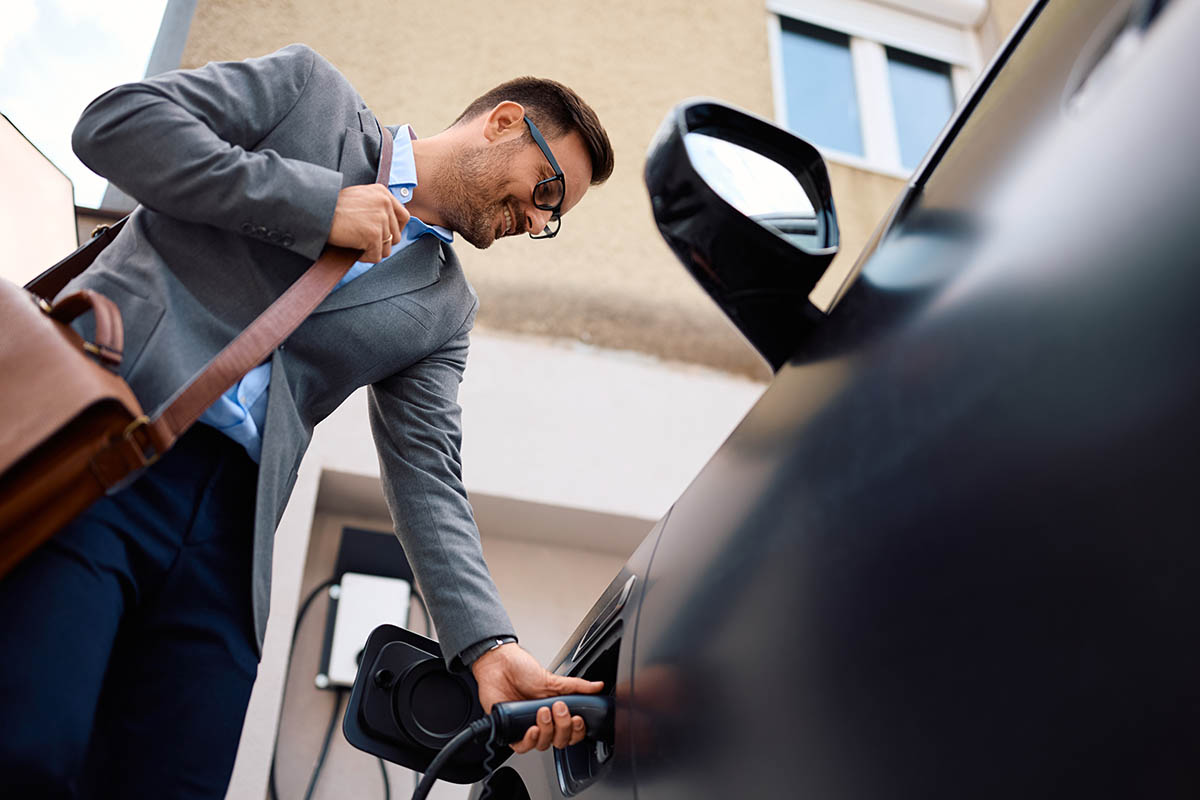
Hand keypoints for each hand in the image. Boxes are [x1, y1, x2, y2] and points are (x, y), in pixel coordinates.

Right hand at [327, 183, 408, 261]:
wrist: (318, 211)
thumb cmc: (332, 206)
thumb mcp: (359, 197)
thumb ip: (376, 206)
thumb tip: (388, 224)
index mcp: (382, 193)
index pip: (404, 216)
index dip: (396, 229)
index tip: (386, 235)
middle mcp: (385, 204)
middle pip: (396, 235)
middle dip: (381, 242)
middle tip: (365, 241)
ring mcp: (380, 219)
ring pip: (386, 248)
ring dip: (372, 250)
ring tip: (356, 243)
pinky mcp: (374, 234)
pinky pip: (376, 256)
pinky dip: (364, 257)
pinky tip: (353, 248)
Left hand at [471, 643, 604, 753]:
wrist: (498, 665)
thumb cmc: (522, 670)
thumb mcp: (553, 679)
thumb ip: (576, 686)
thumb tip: (597, 686)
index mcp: (555, 713)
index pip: (572, 732)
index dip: (577, 730)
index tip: (577, 718)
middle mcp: (542, 723)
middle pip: (560, 741)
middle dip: (563, 727)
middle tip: (558, 708)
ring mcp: (526, 727)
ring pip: (543, 745)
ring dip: (546, 731)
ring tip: (542, 712)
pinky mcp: (510, 731)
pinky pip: (522, 747)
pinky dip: (530, 741)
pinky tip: (532, 729)